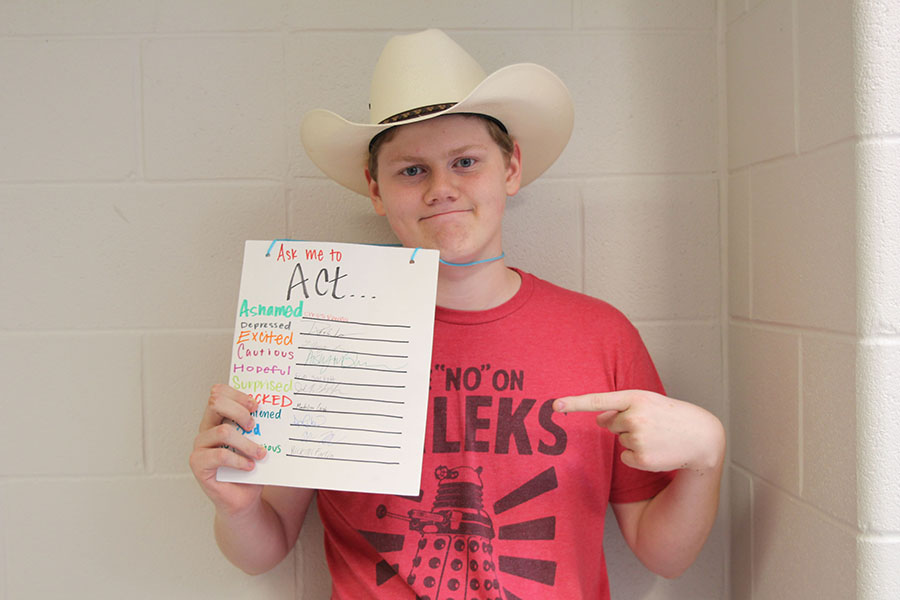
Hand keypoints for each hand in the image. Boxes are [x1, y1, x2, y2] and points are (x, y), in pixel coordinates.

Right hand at [189, 384, 267, 515]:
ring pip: (223, 431)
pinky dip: (239, 460)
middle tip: (254, 425)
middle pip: (216, 402)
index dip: (238, 394)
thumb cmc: (251, 468)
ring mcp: (200, 446)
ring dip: (247, 443)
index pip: (219, 392)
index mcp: (218, 418)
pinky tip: (250, 466)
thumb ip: (259, 426)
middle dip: (239, 410)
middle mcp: (206, 429)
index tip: (256, 405)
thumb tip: (277, 410)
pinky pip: (219, 455)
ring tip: (260, 454)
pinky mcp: (198, 464)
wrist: (244, 498)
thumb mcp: (258, 442)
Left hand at [553, 390, 724, 472]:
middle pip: (610, 424)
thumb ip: (620, 407)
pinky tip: (656, 451)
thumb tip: (597, 419)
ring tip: (657, 436)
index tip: (554, 404)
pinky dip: (637, 456)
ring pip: (619, 441)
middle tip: (650, 424)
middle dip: (625, 425)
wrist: (701, 436)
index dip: (574, 403)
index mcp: (635, 398)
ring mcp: (638, 438)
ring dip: (634, 440)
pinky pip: (625, 457)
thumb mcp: (648, 403)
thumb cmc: (672, 416)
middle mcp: (635, 416)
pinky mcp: (641, 458)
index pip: (598, 400)